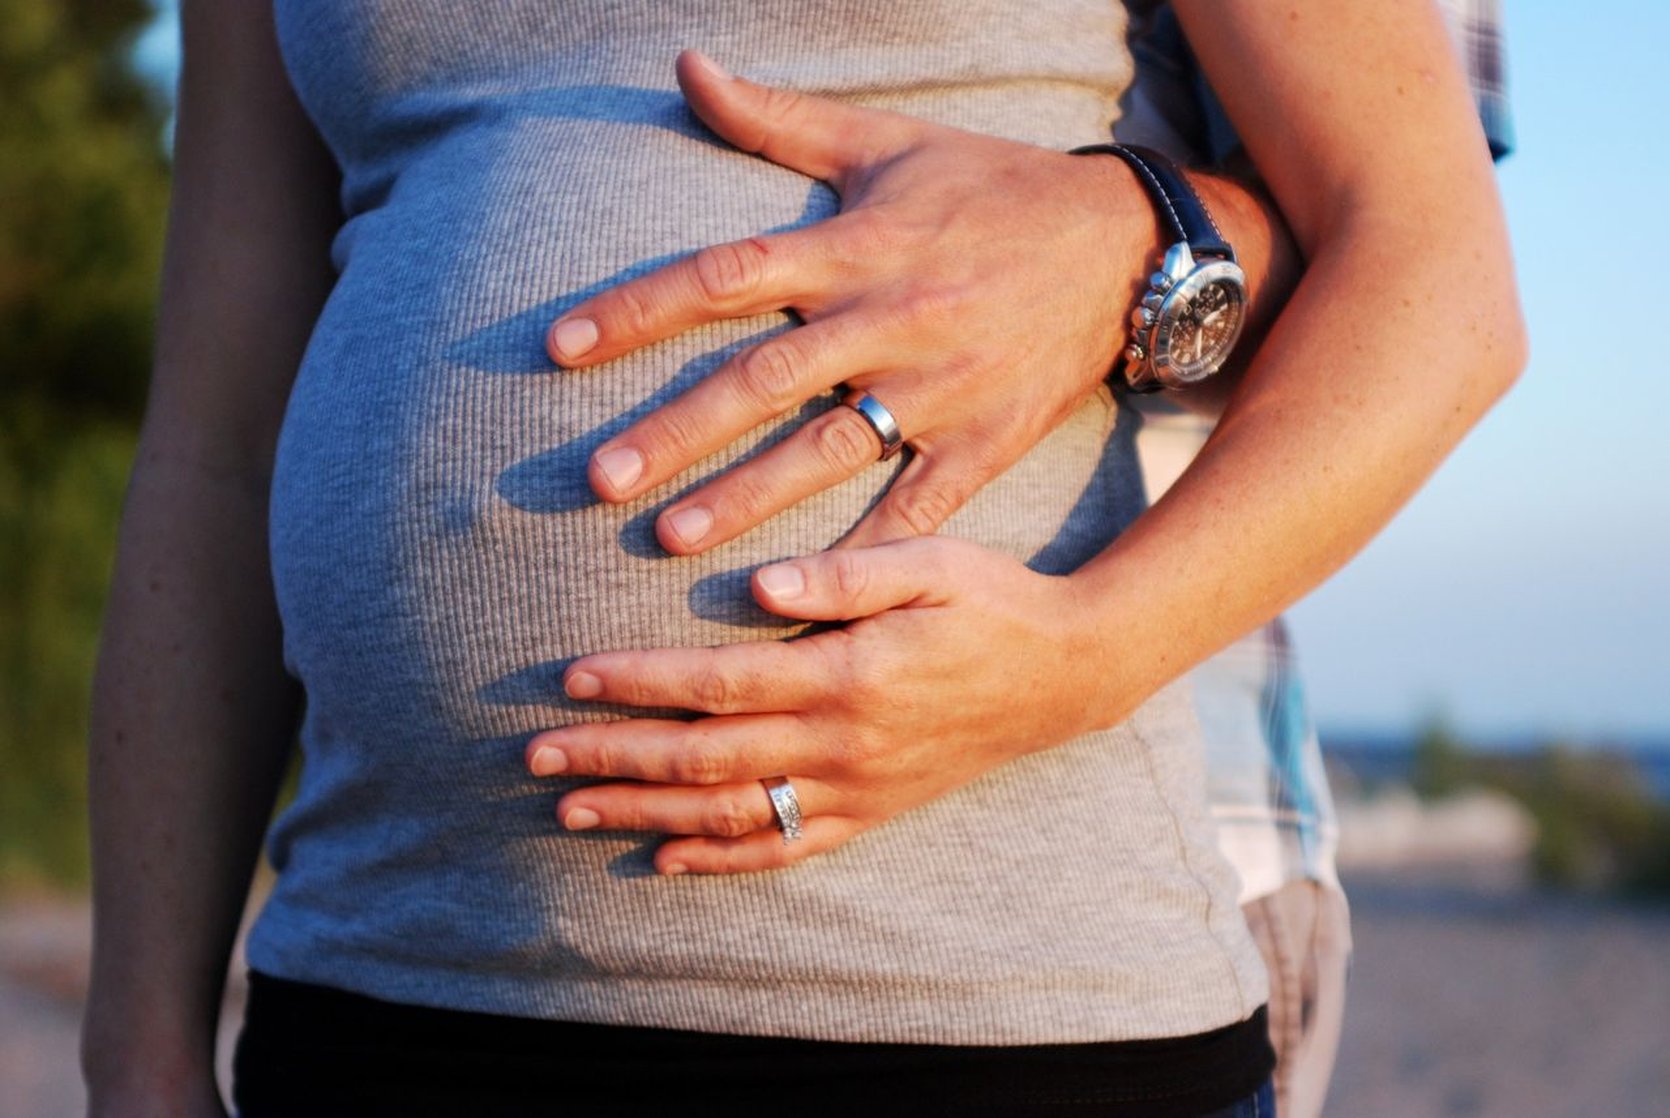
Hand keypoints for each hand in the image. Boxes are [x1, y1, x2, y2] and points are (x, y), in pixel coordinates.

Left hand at [523, 538, 1115, 872]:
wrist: (1067, 675)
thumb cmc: (992, 603)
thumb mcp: (932, 563)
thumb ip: (845, 574)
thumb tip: (758, 586)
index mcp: (847, 673)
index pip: (718, 683)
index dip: (639, 681)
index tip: (570, 677)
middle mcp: (842, 743)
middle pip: (705, 757)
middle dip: (614, 756)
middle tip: (535, 756)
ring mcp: (855, 788)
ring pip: (730, 813)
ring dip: (645, 811)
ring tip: (570, 809)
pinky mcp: (870, 812)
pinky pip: (784, 848)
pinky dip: (720, 860)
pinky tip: (664, 858)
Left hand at [548, 50, 1154, 551]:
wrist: (1128, 245)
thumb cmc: (994, 188)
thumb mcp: (889, 142)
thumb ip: (779, 119)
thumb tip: (686, 65)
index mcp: (857, 246)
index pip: (728, 275)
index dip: (640, 307)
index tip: (559, 349)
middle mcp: (890, 319)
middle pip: (765, 380)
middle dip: (676, 430)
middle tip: (596, 480)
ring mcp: (940, 390)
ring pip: (827, 453)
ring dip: (745, 500)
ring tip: (669, 542)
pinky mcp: (984, 445)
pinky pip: (913, 510)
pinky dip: (859, 556)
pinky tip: (799, 599)